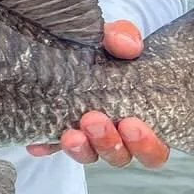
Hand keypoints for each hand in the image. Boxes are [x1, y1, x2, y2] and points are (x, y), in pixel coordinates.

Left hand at [26, 20, 169, 168]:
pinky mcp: (58, 132)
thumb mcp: (115, 38)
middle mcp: (115, 134)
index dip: (147, 144)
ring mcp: (87, 137)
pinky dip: (47, 146)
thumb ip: (125, 38)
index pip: (154, 149)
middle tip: (93, 119)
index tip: (130, 123)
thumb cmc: (104, 48)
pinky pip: (53, 147)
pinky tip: (40, 143)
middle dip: (109, 143)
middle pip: (120, 156)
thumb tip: (127, 45)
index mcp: (140, 118)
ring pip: (90, 155)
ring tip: (71, 133)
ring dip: (82, 148)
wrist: (67, 42)